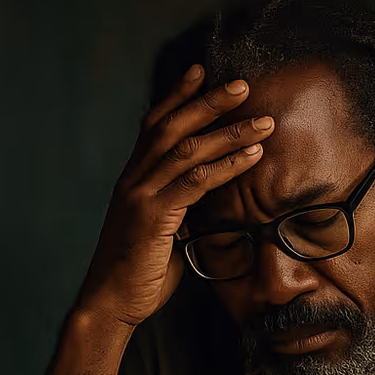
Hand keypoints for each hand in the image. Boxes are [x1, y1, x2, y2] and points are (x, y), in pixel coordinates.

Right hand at [77, 65, 274, 327]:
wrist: (110, 304)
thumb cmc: (138, 275)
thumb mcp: (161, 235)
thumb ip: (178, 212)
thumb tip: (205, 204)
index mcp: (133, 180)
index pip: (154, 125)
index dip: (177, 95)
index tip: (201, 70)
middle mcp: (134, 180)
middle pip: (172, 126)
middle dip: (209, 101)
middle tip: (243, 84)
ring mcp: (141, 196)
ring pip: (188, 150)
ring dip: (230, 132)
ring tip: (264, 122)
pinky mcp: (153, 217)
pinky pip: (195, 183)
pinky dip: (227, 166)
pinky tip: (253, 157)